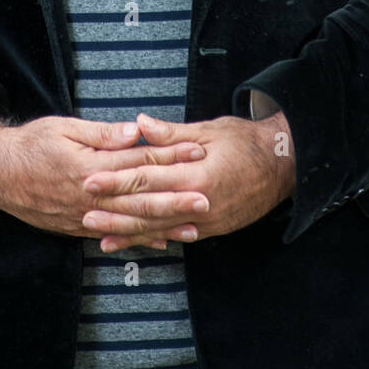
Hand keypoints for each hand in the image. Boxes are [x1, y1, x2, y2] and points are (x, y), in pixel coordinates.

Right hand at [0, 104, 208, 247]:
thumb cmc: (30, 144)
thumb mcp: (64, 127)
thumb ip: (101, 133)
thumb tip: (135, 131)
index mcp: (89, 166)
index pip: (138, 160)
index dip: (169, 155)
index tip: (197, 151)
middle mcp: (89, 196)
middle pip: (140, 197)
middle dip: (176, 197)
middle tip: (207, 198)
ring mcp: (83, 216)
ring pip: (130, 222)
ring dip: (163, 225)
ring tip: (194, 228)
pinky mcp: (77, 227)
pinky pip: (113, 235)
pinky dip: (137, 239)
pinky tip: (159, 242)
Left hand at [79, 111, 295, 251]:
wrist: (284, 166)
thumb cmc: (247, 142)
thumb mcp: (210, 130)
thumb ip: (171, 134)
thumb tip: (139, 124)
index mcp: (197, 173)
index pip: (148, 177)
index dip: (116, 180)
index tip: (90, 181)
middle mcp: (200, 202)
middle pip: (149, 209)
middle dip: (114, 211)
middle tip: (84, 212)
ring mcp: (206, 220)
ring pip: (160, 229)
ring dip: (129, 233)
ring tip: (100, 235)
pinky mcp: (212, 229)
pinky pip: (177, 236)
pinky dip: (154, 240)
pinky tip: (135, 244)